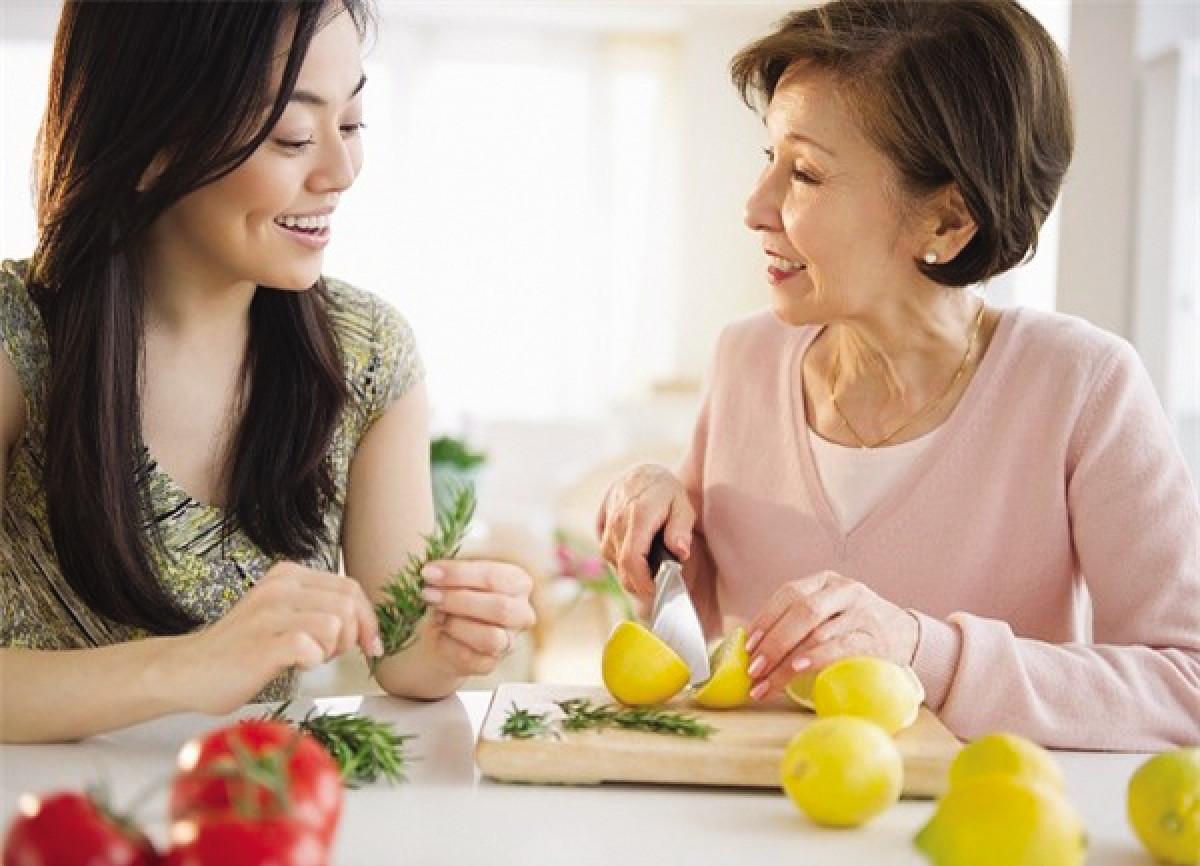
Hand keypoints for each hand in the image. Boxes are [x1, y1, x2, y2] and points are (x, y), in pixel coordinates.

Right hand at [170, 561, 381, 714]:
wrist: (187, 671)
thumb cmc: (241, 649)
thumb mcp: (283, 615)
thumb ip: (317, 609)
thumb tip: (364, 624)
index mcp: (289, 576)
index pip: (350, 588)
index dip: (369, 619)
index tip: (371, 645)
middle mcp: (280, 587)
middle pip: (348, 603)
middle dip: (355, 635)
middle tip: (334, 655)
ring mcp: (269, 613)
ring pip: (335, 623)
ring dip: (332, 649)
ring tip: (310, 658)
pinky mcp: (261, 642)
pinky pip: (309, 646)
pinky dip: (312, 661)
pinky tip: (295, 666)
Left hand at [418, 559, 535, 677]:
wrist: (442, 636)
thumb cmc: (455, 600)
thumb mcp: (454, 581)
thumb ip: (449, 576)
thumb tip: (432, 573)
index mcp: (518, 583)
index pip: (494, 577)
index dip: (459, 574)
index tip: (428, 572)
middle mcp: (521, 613)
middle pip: (499, 608)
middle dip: (457, 600)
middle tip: (427, 594)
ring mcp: (509, 641)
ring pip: (490, 637)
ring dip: (456, 625)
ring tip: (438, 616)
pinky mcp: (490, 663)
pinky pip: (469, 656)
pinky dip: (448, 643)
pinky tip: (440, 634)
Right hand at [596, 463, 693, 598]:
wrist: (642, 474)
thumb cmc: (666, 491)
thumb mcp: (682, 504)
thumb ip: (681, 528)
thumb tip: (680, 552)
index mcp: (638, 515)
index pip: (632, 560)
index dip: (642, 583)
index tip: (656, 590)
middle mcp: (617, 521)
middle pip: (622, 567)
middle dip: (639, 583)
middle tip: (658, 584)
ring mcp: (605, 525)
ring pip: (614, 562)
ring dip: (632, 570)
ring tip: (650, 562)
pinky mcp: (600, 528)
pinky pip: (608, 553)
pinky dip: (622, 560)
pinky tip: (637, 553)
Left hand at [743, 571, 918, 700]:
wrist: (910, 637)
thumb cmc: (857, 628)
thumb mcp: (830, 613)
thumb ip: (798, 622)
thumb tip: (754, 646)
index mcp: (826, 581)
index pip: (789, 593)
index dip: (765, 618)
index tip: (748, 645)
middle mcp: (844, 591)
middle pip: (801, 612)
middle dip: (772, 642)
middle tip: (753, 669)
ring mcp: (861, 613)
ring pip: (816, 633)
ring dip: (785, 662)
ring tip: (766, 683)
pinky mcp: (874, 638)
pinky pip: (839, 647)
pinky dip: (814, 659)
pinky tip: (796, 670)